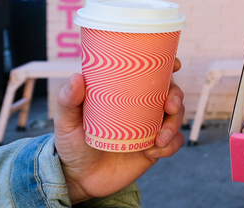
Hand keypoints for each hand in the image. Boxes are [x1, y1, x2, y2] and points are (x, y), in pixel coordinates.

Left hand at [54, 59, 185, 202]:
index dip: (167, 65)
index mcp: (125, 92)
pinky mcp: (154, 147)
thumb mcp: (66, 121)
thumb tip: (77, 77)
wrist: (79, 178)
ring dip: (174, 124)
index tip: (174, 65)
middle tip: (170, 106)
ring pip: (176, 117)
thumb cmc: (72, 144)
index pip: (151, 73)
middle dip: (177, 96)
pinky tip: (153, 152)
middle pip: (171, 92)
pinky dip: (171, 146)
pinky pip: (174, 143)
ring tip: (160, 138)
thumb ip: (69, 101)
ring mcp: (150, 126)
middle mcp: (142, 106)